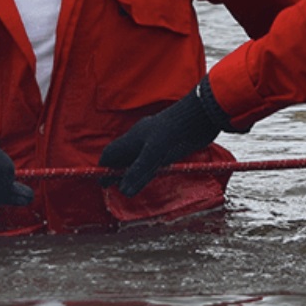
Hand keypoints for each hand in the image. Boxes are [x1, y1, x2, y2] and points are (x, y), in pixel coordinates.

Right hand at [100, 79, 227, 196]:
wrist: (202, 114)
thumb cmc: (176, 129)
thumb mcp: (155, 151)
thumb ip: (140, 171)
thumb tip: (123, 191)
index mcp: (133, 138)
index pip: (111, 153)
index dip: (105, 168)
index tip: (103, 184)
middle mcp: (142, 139)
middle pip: (124, 157)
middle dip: (118, 172)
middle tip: (117, 189)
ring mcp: (157, 142)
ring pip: (140, 159)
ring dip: (135, 172)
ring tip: (133, 187)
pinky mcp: (171, 145)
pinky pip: (156, 160)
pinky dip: (151, 170)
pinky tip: (155, 177)